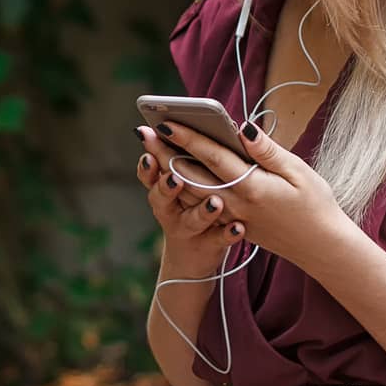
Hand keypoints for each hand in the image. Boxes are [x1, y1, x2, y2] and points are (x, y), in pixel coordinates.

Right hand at [135, 130, 245, 276]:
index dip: (150, 152)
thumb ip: (180, 155)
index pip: (153, 166)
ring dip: (201, 211)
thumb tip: (166, 127)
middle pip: (164, 193)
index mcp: (166, 183)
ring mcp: (188, 228)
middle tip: (174, 176)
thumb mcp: (180, 179)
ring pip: (190, 219)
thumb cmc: (193, 202)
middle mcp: (170, 207)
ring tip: (215, 202)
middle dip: (166, 184)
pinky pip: (216, 240)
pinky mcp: (208, 245)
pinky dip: (225, 234)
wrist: (192, 258)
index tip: (147, 136)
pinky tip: (238, 228)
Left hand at [153, 117, 348, 270]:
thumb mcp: (298, 172)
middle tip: (143, 132)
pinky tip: (170, 174)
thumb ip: (267, 151)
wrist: (321, 247)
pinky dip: (182, 189)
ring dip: (167, 169)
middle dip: (165, 152)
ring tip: (150, 149)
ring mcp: (232, 217)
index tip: (166, 122)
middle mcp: (235, 203)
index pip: (212, 157)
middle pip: (191, 174)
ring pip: (191, 191)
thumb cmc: (315, 205)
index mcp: (252, 186)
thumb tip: (243, 128)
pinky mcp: (232, 224)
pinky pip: (200, 205)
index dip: (188, 138)